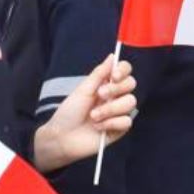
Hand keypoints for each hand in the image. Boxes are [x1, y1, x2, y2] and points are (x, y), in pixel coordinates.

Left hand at [33, 56, 137, 173]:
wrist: (63, 137)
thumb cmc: (69, 112)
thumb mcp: (83, 90)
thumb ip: (99, 73)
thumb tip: (112, 56)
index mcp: (106, 84)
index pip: (125, 71)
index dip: (123, 70)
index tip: (114, 76)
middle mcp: (115, 97)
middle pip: (131, 84)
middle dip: (116, 89)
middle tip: (99, 95)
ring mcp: (118, 113)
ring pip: (130, 102)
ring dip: (110, 109)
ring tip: (94, 116)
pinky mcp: (120, 129)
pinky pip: (127, 121)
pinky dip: (111, 123)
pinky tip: (98, 127)